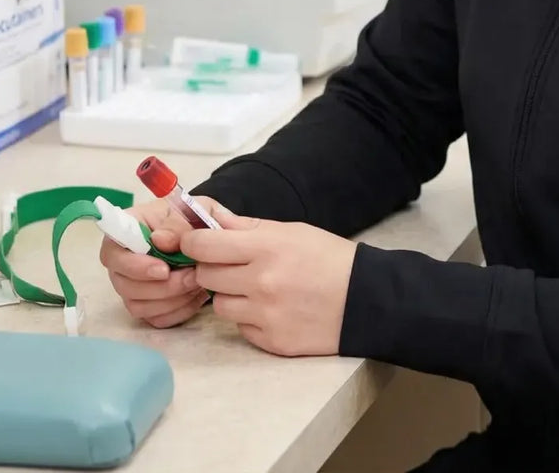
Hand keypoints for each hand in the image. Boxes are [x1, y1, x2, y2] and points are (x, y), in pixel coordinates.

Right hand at [98, 195, 226, 327]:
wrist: (208, 236)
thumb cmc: (193, 217)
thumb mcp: (191, 210)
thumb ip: (176, 223)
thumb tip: (158, 240)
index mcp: (127, 230)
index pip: (112, 253)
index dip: (134, 266)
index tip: (164, 270)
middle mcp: (123, 261)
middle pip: (124, 285)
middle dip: (161, 287)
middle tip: (192, 277)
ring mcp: (133, 286)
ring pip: (139, 306)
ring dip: (171, 300)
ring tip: (198, 284)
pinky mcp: (148, 305)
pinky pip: (155, 319)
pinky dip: (178, 311)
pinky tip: (196, 295)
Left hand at [182, 212, 356, 356]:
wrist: (365, 300)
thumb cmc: (328, 258)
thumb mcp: (291, 231)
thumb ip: (246, 226)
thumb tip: (209, 215)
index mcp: (266, 248)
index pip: (204, 245)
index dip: (193, 242)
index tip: (195, 241)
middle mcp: (261, 283)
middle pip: (206, 276)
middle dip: (211, 268)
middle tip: (229, 264)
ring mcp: (265, 316)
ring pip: (218, 305)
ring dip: (228, 295)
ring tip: (254, 288)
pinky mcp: (271, 342)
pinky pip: (240, 328)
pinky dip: (248, 318)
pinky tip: (271, 308)